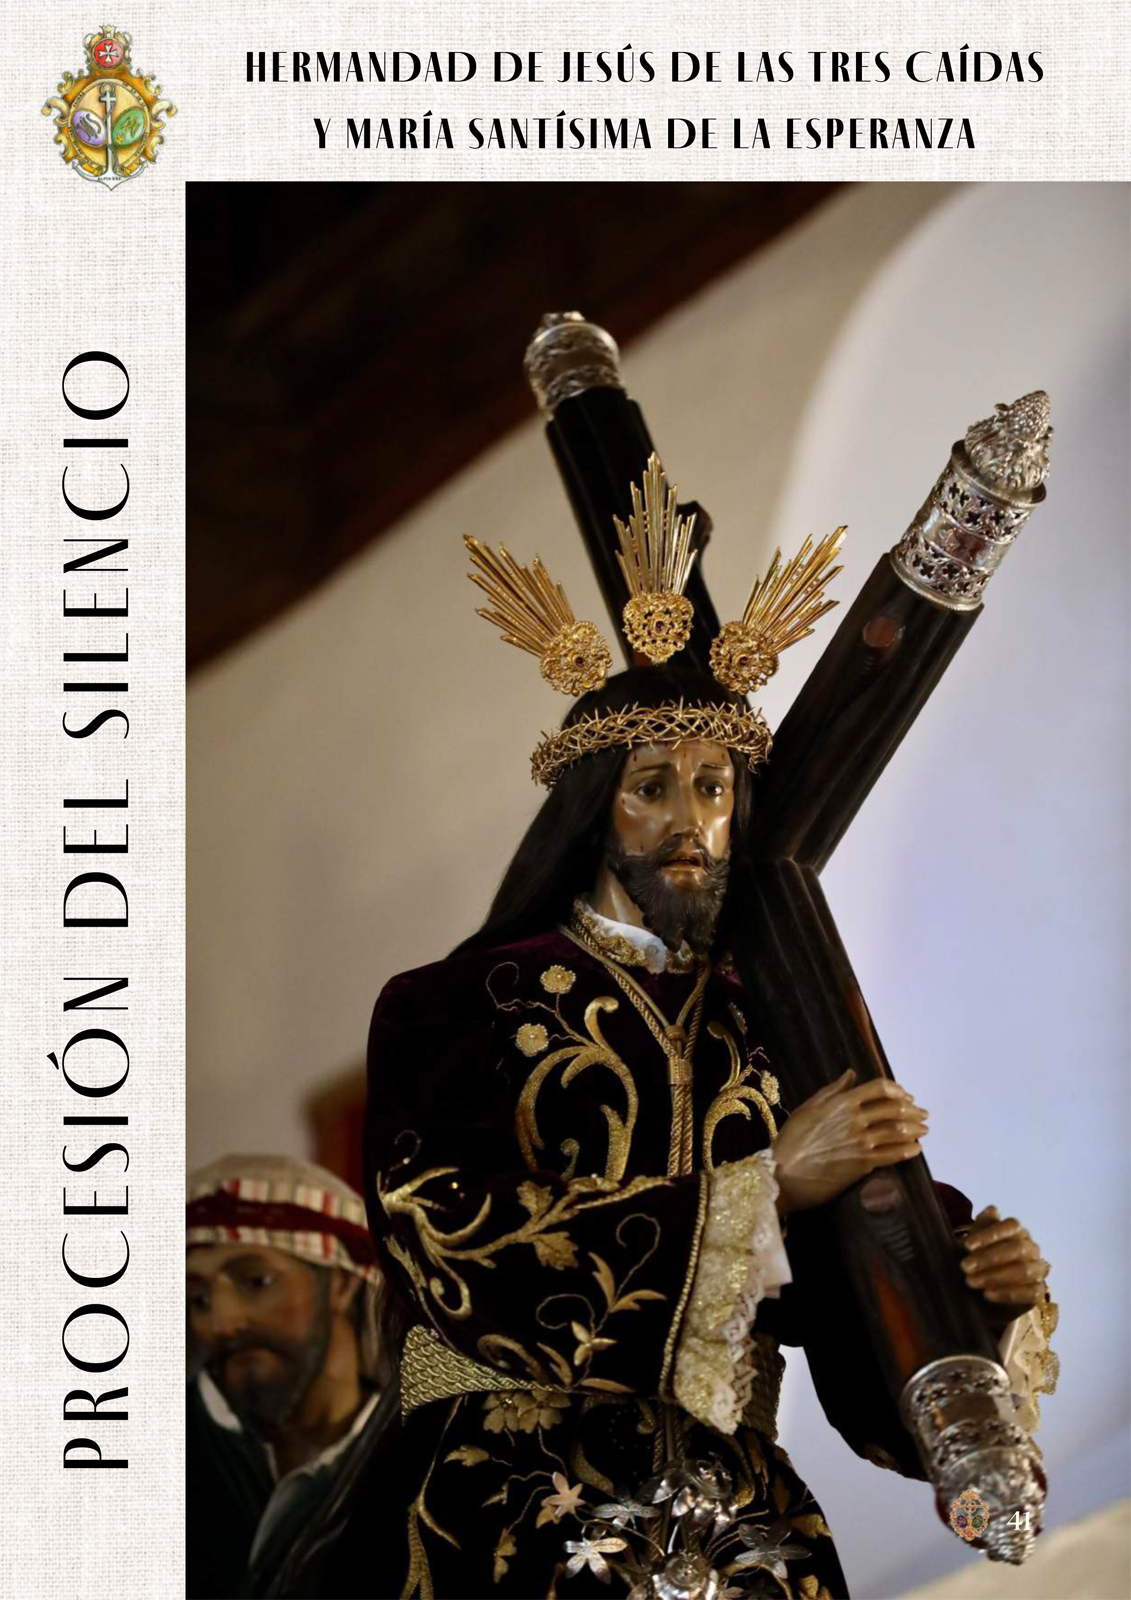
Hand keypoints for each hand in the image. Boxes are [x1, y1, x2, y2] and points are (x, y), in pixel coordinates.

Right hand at [773, 1069, 927, 1214]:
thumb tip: (851, 1074)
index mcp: (842, 1102)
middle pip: (894, 1108)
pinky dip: (909, 1150)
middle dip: (912, 1110)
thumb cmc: (791, 1139)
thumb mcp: (808, 1108)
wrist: (784, 1173)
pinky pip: (894, 1154)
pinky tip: (916, 1149)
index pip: (879, 1088)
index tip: (905, 1095)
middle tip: (921, 1113)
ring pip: (898, 1131)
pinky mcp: (864, 1164)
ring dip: (915, 1129)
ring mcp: (862, 1142)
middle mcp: (856, 1119)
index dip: (897, 1090)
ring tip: (923, 1130)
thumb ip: (833, 1090)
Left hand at [960, 1205, 1048, 1315]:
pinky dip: (1008, 1294)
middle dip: (989, 1258)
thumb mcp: (978, 1236)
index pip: (1011, 1226)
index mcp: (1018, 1230)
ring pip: (1024, 1270)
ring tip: (972, 1282)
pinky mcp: (1039, 1290)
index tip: (966, 1246)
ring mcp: (1038, 1269)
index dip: (990, 1235)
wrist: (986, 1279)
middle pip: (1016, 1249)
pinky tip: (988, 1294)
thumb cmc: (980, 1252)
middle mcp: (1031, 1247)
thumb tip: (992, 1211)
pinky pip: (1030, 1293)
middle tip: (965, 1267)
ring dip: (996, 1276)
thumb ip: (983, 1222)